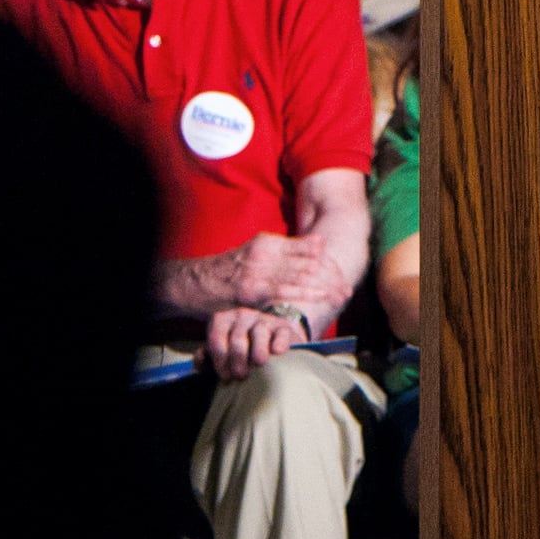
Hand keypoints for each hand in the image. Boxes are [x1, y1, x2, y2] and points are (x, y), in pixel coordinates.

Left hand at [206, 305, 308, 381]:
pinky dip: (279, 342)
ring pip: (259, 332)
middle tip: (241, 377)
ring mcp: (263, 319)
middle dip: (237, 359)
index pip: (217, 339)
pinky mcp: (283, 327)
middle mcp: (242, 315)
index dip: (220, 361)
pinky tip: (277, 352)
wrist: (267, 341)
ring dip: (258, 350)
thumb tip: (200, 361)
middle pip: (237, 338)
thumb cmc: (238, 350)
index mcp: (222, 320)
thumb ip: (206, 357)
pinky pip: (281, 333)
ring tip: (259, 364)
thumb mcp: (220, 351)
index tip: (225, 378)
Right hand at [227, 231, 351, 313]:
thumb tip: (318, 245)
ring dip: (325, 287)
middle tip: (347, 289)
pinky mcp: (252, 288)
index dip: (329, 262)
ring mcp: (259, 269)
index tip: (343, 274)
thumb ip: (283, 251)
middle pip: (310, 262)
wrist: (192, 282)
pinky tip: (321, 296)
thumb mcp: (255, 254)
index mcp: (269, 242)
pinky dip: (306, 293)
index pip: (310, 248)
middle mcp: (267, 252)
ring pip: (301, 275)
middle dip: (331, 276)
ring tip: (341, 295)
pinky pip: (285, 290)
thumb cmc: (226, 272)